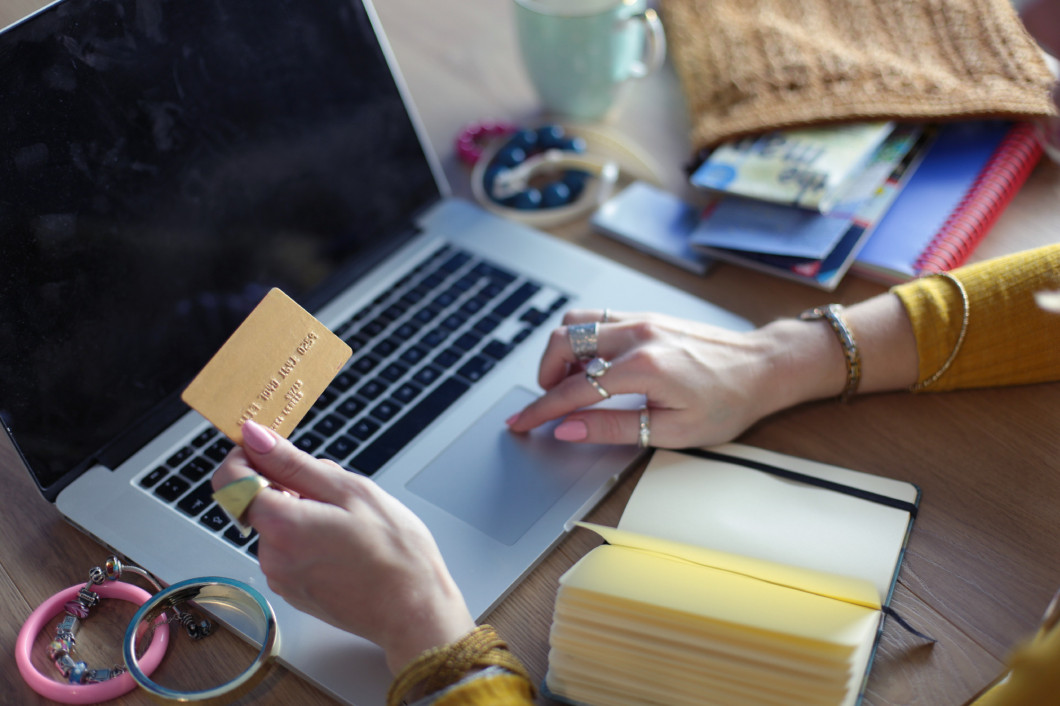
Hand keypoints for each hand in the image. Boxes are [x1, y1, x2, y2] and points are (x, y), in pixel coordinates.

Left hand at [211, 420, 474, 671]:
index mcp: (281, 525)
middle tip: (336, 494)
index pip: (230, 480)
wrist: (413, 610)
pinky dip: (309, 540)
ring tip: (349, 525)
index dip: (246, 457)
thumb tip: (255, 437)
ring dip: (302, 515)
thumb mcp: (350, 491)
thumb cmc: (394, 551)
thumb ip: (293, 463)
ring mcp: (281, 578)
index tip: (270, 449)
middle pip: (259, 503)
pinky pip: (289, 552)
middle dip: (289, 487)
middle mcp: (271, 555)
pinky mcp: (294, 592)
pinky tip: (345, 546)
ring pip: (277, 526)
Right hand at [506, 308, 849, 448]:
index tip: (521, 423)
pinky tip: (593, 365)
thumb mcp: (672, 430)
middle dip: (544, 375)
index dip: (541, 409)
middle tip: (550, 402)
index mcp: (644, 367)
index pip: (574, 389)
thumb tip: (569, 429)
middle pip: (563, 342)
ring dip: (560, 352)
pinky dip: (580, 340)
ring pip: (575, 323)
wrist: (763, 367)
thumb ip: (613, 428)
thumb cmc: (728, 402)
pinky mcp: (645, 316)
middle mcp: (637, 334)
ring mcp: (640, 320)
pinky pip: (596, 319)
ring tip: (571, 382)